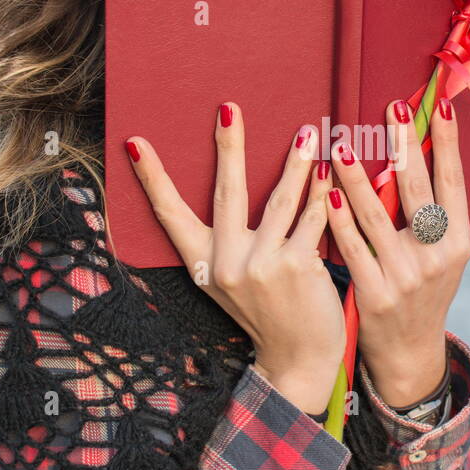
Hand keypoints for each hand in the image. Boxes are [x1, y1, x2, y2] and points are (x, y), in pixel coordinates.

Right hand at [124, 105, 346, 414]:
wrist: (298, 360)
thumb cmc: (269, 313)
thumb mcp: (233, 281)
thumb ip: (231, 240)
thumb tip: (234, 185)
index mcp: (203, 264)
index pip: (169, 213)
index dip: (152, 178)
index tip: (135, 143)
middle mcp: (225, 263)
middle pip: (226, 191)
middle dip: (228, 147)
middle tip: (229, 108)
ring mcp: (260, 265)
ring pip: (279, 199)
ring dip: (295, 162)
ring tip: (306, 133)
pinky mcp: (296, 267)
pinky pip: (312, 218)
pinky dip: (324, 195)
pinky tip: (334, 173)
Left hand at [326, 96, 469, 409]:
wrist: (409, 354)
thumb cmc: (422, 290)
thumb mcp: (439, 255)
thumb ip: (428, 212)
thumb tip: (411, 151)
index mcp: (459, 241)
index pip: (454, 181)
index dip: (447, 143)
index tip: (439, 106)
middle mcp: (437, 257)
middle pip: (418, 191)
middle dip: (405, 146)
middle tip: (393, 109)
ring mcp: (407, 277)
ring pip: (378, 216)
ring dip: (359, 176)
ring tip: (342, 144)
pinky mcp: (376, 295)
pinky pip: (353, 249)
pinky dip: (340, 220)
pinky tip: (328, 193)